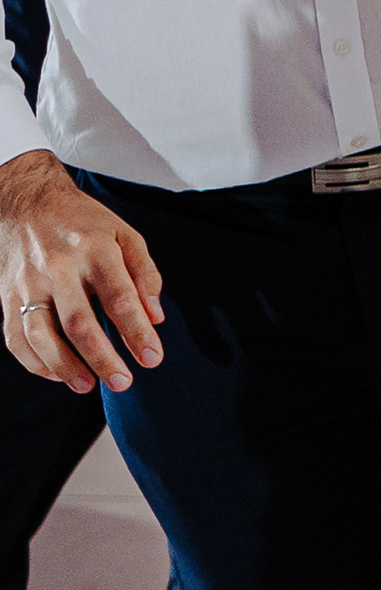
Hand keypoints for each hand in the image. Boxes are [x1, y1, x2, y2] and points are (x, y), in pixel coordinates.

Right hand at [0, 150, 162, 393]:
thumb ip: (145, 274)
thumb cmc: (85, 224)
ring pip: (40, 333)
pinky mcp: (6, 295)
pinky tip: (57, 374)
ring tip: (88, 386)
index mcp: (95, 249)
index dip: (137, 332)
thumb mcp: (125, 236)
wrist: (26, 203)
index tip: (153, 359)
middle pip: (79, 322)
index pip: (119, 298)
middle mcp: (58, 267)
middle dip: (102, 357)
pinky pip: (14, 336)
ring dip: (64, 365)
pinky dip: (34, 361)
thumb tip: (156, 317)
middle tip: (123, 383)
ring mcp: (27, 282)